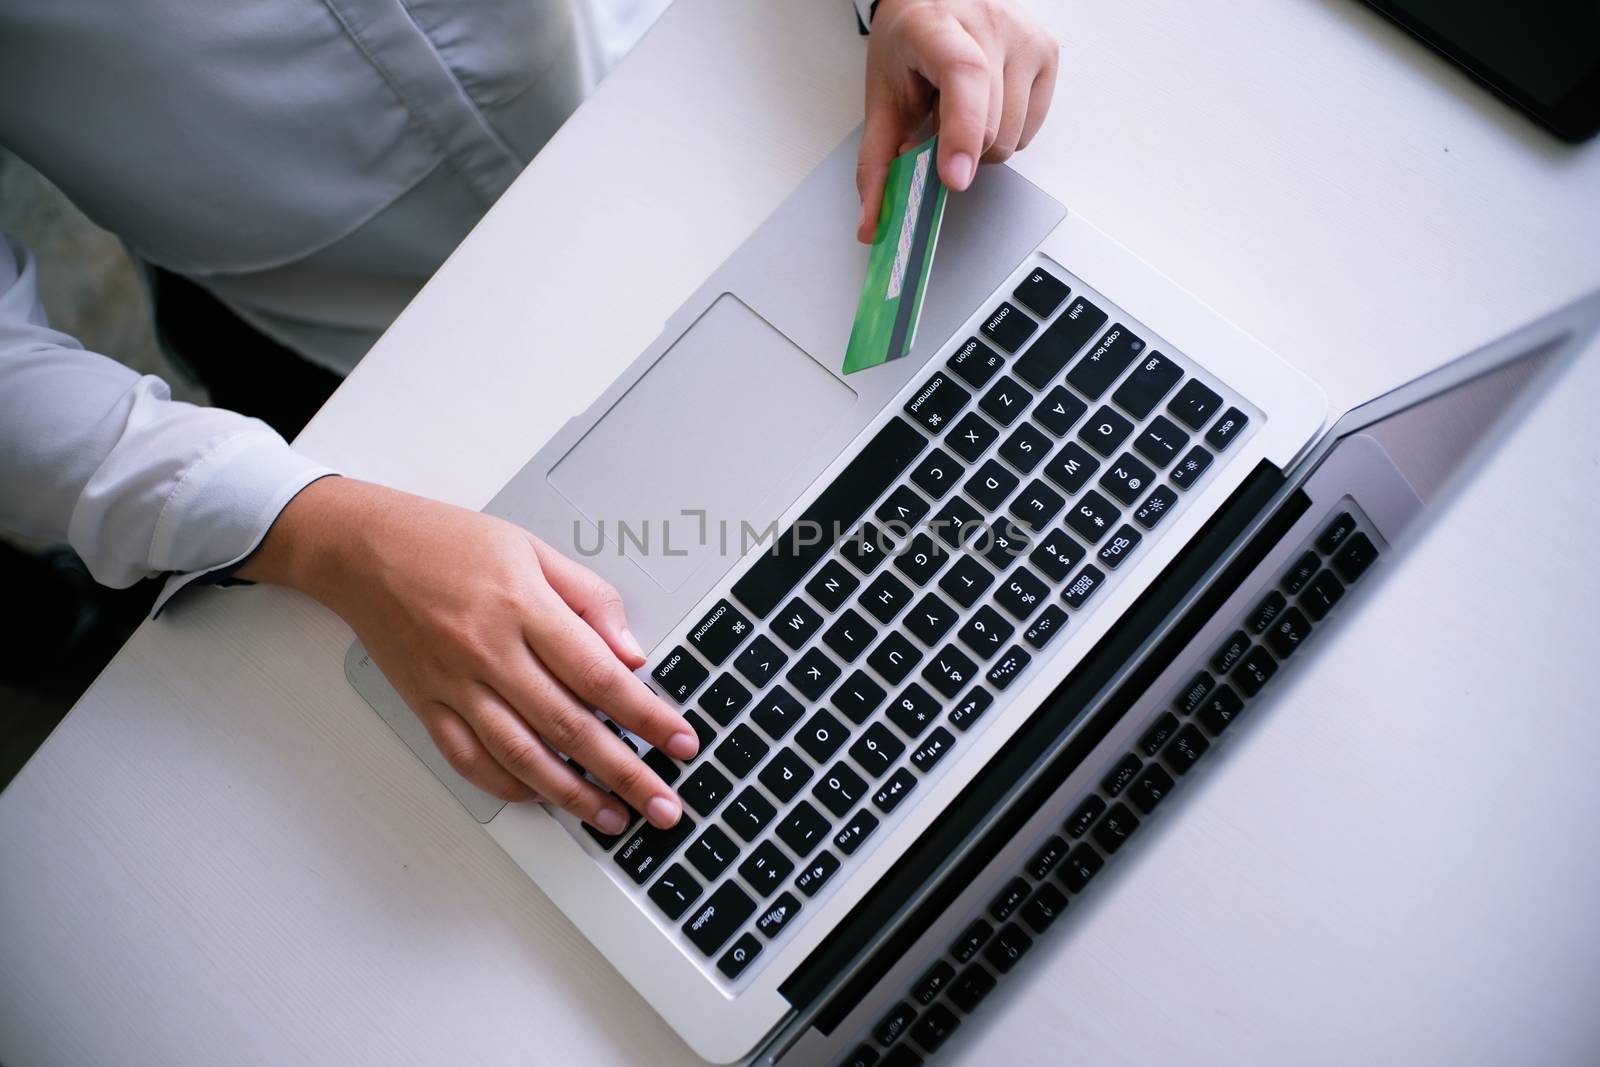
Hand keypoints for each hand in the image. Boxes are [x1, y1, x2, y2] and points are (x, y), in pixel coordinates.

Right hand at [239, 477, 697, 835]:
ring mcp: (454, 683)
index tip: (681, 742)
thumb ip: (590, 600)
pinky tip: (541, 799)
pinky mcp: (427, 703)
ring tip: (612, 817)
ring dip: (572, 794)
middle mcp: (488, 651)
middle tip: (664, 805)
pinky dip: (507, 786)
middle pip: (569, 726)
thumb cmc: (447, 541)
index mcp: (523, 607)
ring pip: (521, 754)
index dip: (647, 715)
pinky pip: (469, 759)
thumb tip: (632, 654)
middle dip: (625, 772)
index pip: (600, 675)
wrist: (361, 546)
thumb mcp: (532, 549)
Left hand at [856, 0, 1059, 241]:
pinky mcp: (1048, 52)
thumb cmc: (906, 47)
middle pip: (990, 124)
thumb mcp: (882, 99)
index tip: (954, 178)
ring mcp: (1025, 36)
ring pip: (1012, 136)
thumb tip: (872, 226)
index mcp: (937, 26)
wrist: (932, 1)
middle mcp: (990, 23)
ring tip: (960, 106)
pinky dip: (1005, 133)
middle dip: (957, 149)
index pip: (963, 76)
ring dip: (981, 144)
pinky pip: (1030, 130)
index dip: (962, 132)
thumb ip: (875, 165)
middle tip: (934, 124)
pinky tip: (986, 104)